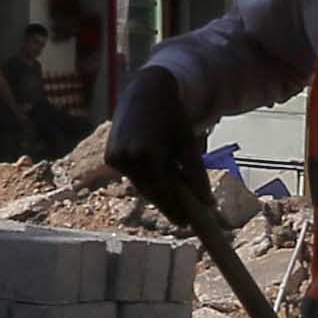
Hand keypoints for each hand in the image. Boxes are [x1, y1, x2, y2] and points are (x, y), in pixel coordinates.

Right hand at [104, 74, 211, 233]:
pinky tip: (159, 174)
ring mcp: (114, 157)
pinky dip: (147, 179)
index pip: (163, 192)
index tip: (188, 224)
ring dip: (157, 191)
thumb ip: (196, 175)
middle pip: (151, 192)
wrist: (146, 92)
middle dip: (168, 204)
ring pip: (141, 186)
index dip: (176, 210)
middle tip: (185, 218)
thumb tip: (207, 204)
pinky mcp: (110, 157)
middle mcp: (126, 157)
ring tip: (176, 194)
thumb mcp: (188, 144)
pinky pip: (133, 176)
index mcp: (146, 154)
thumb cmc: (172, 117)